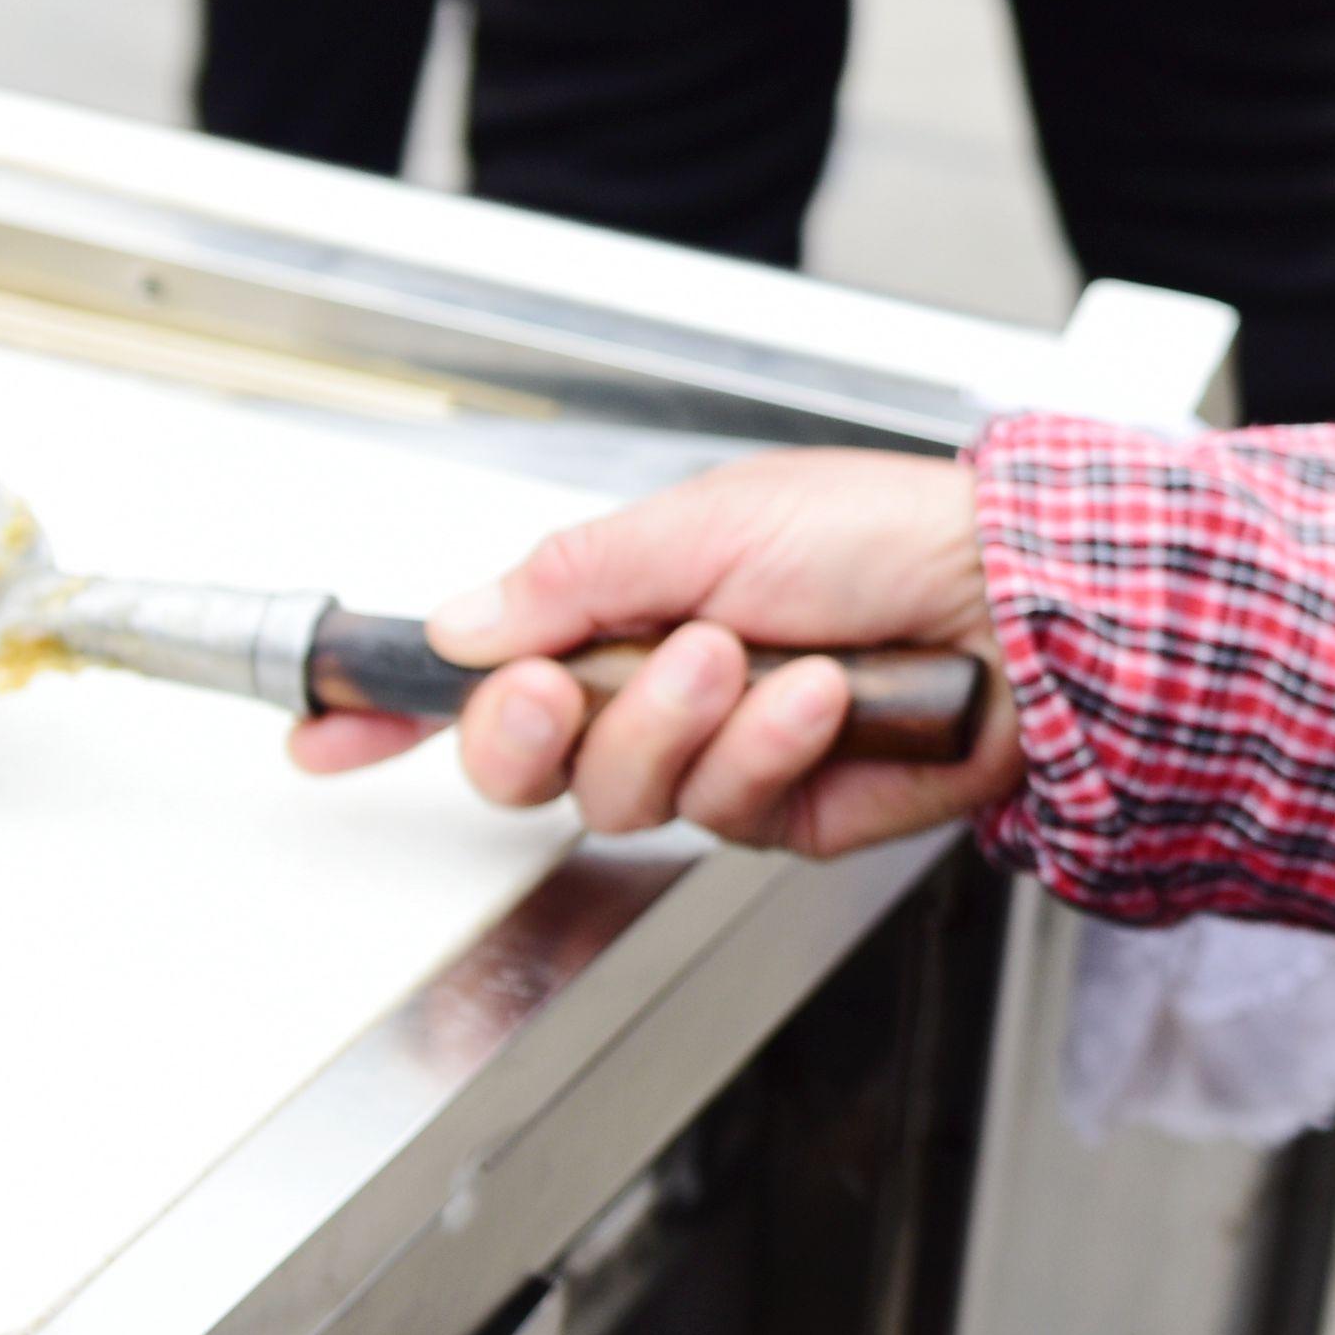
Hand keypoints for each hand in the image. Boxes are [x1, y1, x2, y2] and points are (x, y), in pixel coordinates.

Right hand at [290, 447, 1018, 854]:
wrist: (1014, 596)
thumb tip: (463, 624)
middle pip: (524, 761)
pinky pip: (723, 810)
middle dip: (528, 730)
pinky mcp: (781, 813)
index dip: (394, 709)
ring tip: (750, 658)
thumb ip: (572, 580)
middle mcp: (656, 688)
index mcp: (624, 606)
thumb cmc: (882, 530)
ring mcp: (717, 756)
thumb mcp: (707, 521)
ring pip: (619, 791)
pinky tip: (824, 697)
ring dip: (676, 723)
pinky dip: (767, 749)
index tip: (320, 734)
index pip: (481, 670)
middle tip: (559, 688)